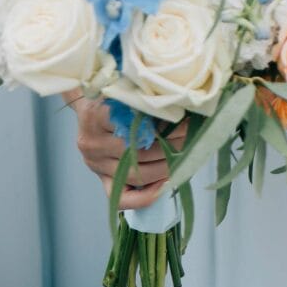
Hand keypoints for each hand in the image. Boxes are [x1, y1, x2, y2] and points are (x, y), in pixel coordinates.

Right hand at [67, 93, 186, 209]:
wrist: (90, 105)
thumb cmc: (115, 95)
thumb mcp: (126, 88)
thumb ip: (145, 99)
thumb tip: (184, 107)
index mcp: (97, 116)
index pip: (137, 126)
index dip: (167, 126)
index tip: (188, 121)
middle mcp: (92, 143)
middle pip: (140, 153)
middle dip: (173, 146)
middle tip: (196, 137)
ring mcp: (95, 164)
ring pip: (137, 174)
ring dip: (168, 167)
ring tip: (188, 156)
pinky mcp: (100, 178)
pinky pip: (122, 198)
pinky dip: (146, 196)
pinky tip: (165, 185)